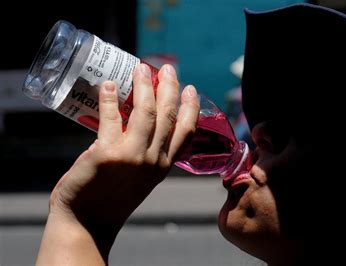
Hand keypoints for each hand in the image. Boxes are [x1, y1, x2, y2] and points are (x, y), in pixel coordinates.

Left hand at [36, 64, 199, 264]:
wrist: (88, 222)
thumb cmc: (113, 198)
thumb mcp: (141, 179)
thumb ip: (145, 154)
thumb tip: (133, 120)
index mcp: (163, 166)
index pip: (186, 132)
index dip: (191, 107)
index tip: (191, 89)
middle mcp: (153, 160)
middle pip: (168, 116)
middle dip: (170, 88)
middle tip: (167, 69)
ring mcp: (132, 156)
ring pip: (146, 112)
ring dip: (144, 86)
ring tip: (140, 68)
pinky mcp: (106, 154)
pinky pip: (110, 118)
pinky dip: (108, 99)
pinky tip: (107, 85)